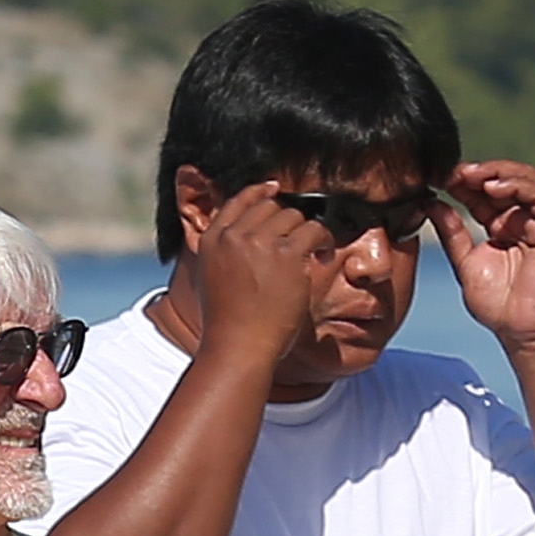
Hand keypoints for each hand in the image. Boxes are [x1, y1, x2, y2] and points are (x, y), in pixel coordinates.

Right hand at [181, 175, 333, 378]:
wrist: (238, 346)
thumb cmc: (228, 325)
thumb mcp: (210, 279)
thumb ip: (223, 254)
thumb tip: (242, 241)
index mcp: (212, 239)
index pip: (238, 201)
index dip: (259, 192)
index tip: (274, 188)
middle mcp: (234, 235)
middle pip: (269, 206)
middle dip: (287, 219)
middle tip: (300, 237)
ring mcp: (260, 243)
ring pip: (292, 216)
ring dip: (306, 230)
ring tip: (314, 248)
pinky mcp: (286, 255)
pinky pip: (313, 230)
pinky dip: (323, 238)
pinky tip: (324, 252)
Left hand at [433, 160, 534, 349]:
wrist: (522, 332)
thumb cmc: (498, 307)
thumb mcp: (465, 262)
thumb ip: (452, 233)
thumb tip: (432, 203)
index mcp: (502, 226)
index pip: (482, 192)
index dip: (461, 181)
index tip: (437, 178)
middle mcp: (522, 220)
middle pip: (503, 178)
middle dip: (477, 171)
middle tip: (451, 173)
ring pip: (523, 179)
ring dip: (496, 171)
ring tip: (471, 176)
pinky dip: (516, 184)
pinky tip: (492, 187)